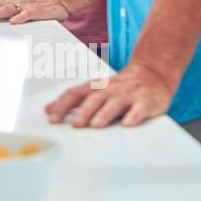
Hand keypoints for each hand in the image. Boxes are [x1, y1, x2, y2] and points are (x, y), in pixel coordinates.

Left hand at [0, 0, 69, 23]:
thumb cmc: (39, 4)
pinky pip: (28, 14)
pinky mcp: (38, 11)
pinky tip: (13, 22)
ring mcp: (26, 5)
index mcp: (10, 0)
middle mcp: (15, 1)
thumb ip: (6, 11)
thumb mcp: (19, 6)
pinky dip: (20, 17)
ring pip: (7, 9)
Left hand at [44, 61, 174, 128]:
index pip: (75, 94)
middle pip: (94, 99)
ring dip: (104, 114)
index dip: (62, 105)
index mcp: (95, 87)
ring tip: (95, 125)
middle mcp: (110, 89)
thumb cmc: (118, 87)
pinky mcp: (146, 101)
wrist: (152, 74)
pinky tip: (127, 124)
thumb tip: (48, 110)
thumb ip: (74, 100)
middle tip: (75, 125)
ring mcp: (128, 94)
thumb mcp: (95, 90)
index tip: (52, 118)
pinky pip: (139, 109)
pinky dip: (133, 116)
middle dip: (83, 111)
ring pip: (115, 103)